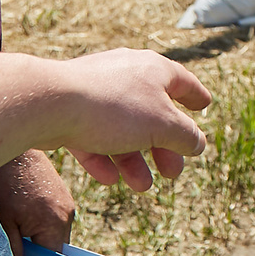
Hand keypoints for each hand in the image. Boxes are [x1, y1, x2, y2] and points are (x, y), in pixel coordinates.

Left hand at [0, 149, 75, 255]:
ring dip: (33, 239)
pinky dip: (34, 223)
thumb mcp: (2, 225)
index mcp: (57, 222)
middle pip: (55, 250)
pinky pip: (49, 217)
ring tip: (7, 231)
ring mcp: (64, 199)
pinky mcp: (56, 190)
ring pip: (50, 233)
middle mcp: (67, 211)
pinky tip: (12, 214)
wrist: (3, 141)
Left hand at [48, 49, 211, 191]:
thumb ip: (185, 136)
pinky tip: (108, 178)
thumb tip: (198, 142)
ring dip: (134, 160)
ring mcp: (96, 92)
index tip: (204, 105)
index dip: (195, 96)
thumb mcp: (163, 126)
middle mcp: (126, 75)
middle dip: (164, 148)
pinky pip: (93, 135)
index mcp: (153, 69)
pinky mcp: (70, 110)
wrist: (50, 103)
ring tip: (142, 186)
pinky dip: (103, 157)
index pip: (182, 81)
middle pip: (152, 114)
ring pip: (122, 129)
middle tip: (172, 172)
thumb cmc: (114, 108)